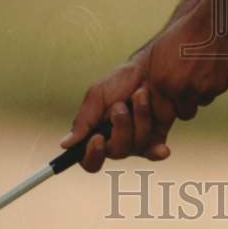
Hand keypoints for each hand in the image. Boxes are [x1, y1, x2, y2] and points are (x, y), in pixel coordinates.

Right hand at [60, 56, 176, 172]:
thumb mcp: (97, 95)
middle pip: (115, 152)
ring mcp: (136, 139)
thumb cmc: (122, 79)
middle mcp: (115, 139)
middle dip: (121, 127)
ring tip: (142, 95)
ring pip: (135, 147)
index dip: (92, 155)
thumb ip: (83, 121)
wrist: (153, 69)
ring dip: (139, 118)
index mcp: (97, 131)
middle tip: (122, 106)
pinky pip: (153, 153)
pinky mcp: (155, 137)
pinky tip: (163, 149)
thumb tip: (64, 144)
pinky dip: (157, 151)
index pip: (89, 159)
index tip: (98, 138)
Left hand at [146, 5, 227, 119]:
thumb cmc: (188, 31)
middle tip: (191, 87)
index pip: (160, 112)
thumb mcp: (161, 50)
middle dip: (186, 104)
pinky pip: (214, 95)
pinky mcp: (217, 86)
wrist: (216, 19)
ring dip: (201, 94)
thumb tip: (150, 95)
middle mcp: (176, 87)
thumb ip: (156, 76)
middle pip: (182, 113)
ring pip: (200, 104)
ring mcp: (197, 88)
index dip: (168, 106)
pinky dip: (215, 85)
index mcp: (159, 79)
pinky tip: (214, 66)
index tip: (173, 95)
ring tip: (203, 70)